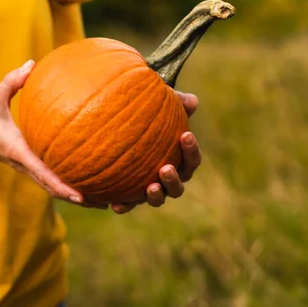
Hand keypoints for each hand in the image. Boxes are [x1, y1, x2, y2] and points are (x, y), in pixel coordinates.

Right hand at [0, 60, 104, 208]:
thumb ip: (12, 81)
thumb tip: (32, 64)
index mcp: (17, 150)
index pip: (42, 172)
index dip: (61, 185)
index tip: (80, 196)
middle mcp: (23, 163)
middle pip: (52, 187)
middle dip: (76, 197)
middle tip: (103, 204)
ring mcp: (25, 167)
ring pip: (51, 186)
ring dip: (73, 194)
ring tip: (101, 201)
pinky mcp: (27, 164)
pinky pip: (48, 178)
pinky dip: (64, 184)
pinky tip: (84, 182)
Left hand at [110, 91, 201, 213]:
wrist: (118, 132)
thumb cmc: (146, 118)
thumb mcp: (158, 106)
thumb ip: (175, 103)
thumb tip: (192, 100)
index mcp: (179, 161)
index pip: (191, 159)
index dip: (191, 149)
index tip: (185, 135)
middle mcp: (167, 180)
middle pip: (177, 186)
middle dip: (174, 179)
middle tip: (166, 168)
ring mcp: (149, 190)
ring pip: (158, 199)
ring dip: (156, 195)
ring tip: (151, 186)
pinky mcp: (130, 196)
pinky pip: (128, 204)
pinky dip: (125, 206)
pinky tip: (115, 204)